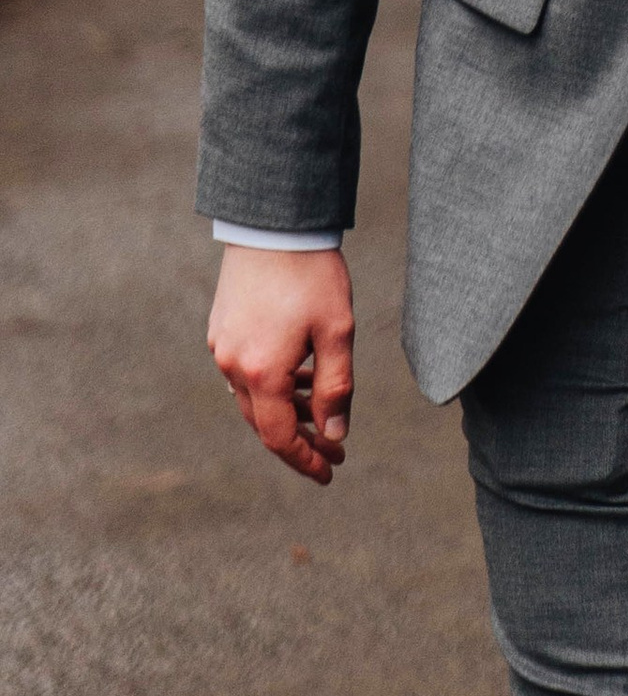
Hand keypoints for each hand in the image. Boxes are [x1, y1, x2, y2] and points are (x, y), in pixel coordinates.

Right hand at [209, 243, 354, 485]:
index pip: (279, 437)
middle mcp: (233, 366)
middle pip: (264, 421)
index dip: (305, 459)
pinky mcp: (221, 329)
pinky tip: (300, 376)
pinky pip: (246, 372)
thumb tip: (335, 432)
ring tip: (321, 411)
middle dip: (299, 438)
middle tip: (334, 446)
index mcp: (261, 373)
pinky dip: (272, 384)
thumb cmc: (312, 275)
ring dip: (286, 410)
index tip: (330, 472)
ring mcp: (222, 347)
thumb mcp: (337, 332)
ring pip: (254, 397)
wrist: (275, 223)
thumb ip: (336, 387)